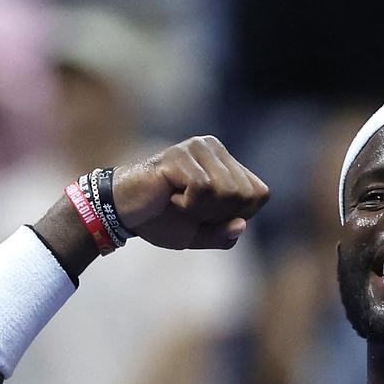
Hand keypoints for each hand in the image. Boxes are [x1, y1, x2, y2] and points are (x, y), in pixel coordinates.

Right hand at [111, 136, 269, 250]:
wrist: (122, 213)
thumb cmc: (162, 220)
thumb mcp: (200, 235)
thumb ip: (224, 235)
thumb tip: (241, 224)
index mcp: (227, 164)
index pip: (260, 194)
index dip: (239, 214)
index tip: (209, 214)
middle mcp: (215, 149)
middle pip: (246, 195)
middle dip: (220, 214)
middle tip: (190, 209)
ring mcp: (198, 148)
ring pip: (228, 191)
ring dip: (203, 210)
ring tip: (179, 202)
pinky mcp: (180, 155)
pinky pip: (204, 188)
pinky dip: (188, 204)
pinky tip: (170, 197)